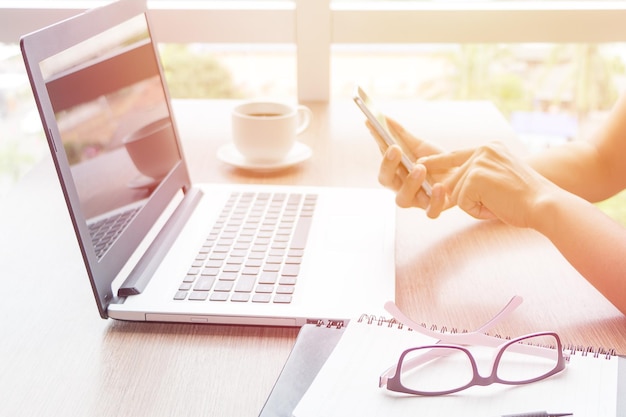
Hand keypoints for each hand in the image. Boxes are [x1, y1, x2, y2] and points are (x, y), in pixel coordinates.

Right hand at [371, 118, 449, 216]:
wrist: (462, 174)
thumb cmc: (436, 162)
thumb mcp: (419, 146)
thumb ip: (400, 134)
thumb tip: (383, 117)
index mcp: (396, 176)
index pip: (383, 170)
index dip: (384, 159)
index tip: (391, 144)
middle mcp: (402, 190)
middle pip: (389, 183)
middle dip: (390, 166)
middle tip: (397, 149)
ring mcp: (417, 201)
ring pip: (404, 199)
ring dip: (410, 183)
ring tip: (420, 168)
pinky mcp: (434, 208)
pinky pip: (431, 212)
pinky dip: (434, 201)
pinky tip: (440, 187)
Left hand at [419, 142, 556, 226]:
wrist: (544, 204)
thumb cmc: (526, 200)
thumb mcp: (500, 180)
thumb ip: (477, 178)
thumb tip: (447, 189)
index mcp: (490, 148)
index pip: (455, 155)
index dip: (436, 161)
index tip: (421, 162)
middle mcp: (483, 150)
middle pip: (453, 179)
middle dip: (467, 198)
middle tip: (498, 200)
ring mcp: (478, 162)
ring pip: (457, 192)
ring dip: (475, 206)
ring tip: (500, 202)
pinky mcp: (474, 177)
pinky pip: (462, 202)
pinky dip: (476, 211)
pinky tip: (496, 206)